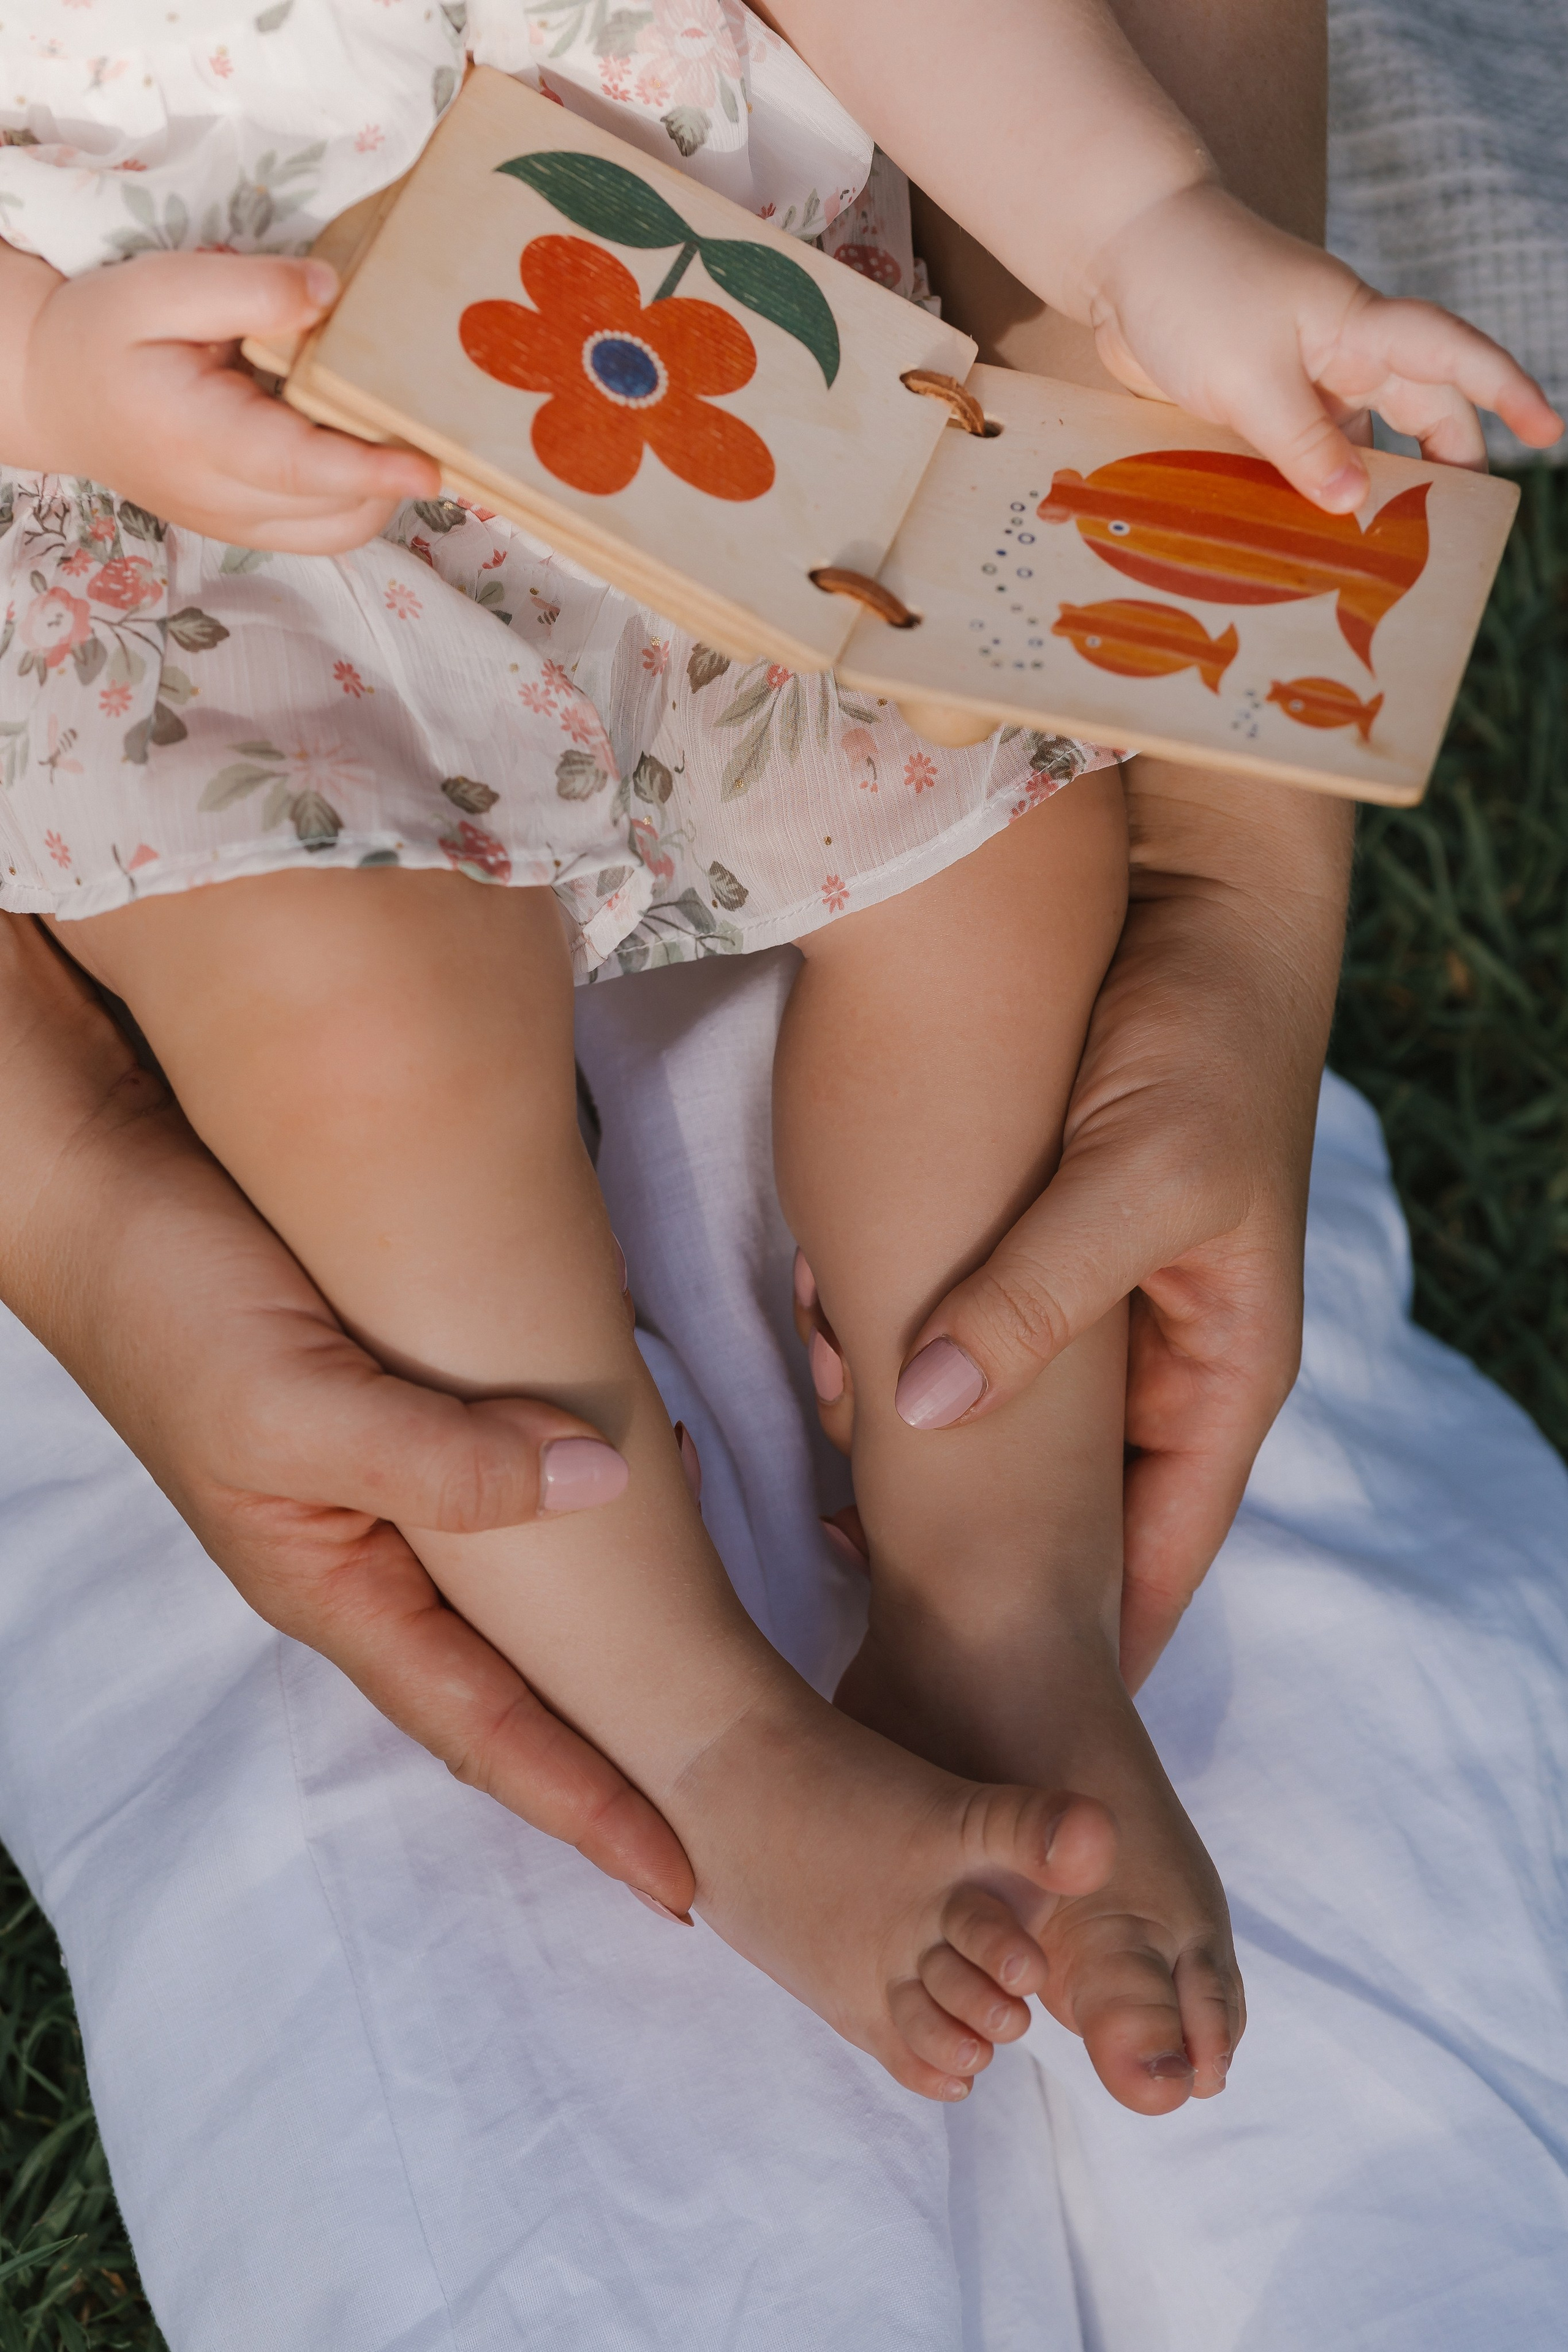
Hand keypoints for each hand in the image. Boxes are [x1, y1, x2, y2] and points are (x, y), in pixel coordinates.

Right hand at [0, 919, 694, 1915]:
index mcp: (336, 1586)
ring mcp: (385, 1485)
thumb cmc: (174, 1308)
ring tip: (704, 1680)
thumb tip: (596, 1486)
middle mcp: (369, 1554)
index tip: (683, 1884)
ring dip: (605, 1638)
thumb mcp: (296, 1403)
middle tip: (723, 1805)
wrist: (104, 1191)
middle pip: (510, 1685)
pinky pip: (513, 1484)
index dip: (583, 1804)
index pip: (484, 1729)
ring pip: (519, 1590)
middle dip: (609, 1753)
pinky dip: (584, 1501)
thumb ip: (435, 1458)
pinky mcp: (403, 1407)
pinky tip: (648, 1481)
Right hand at [8, 249, 437, 550]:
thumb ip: (247, 290)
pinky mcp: (252, 529)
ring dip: (379, 485)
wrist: (57, 394)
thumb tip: (331, 296)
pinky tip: (354, 438)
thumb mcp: (158, 287)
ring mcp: (239, 526)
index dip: (368, 469)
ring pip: (340, 530)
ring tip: (381, 418)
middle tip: (414, 405)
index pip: (298, 467)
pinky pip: (326, 528)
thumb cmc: (104, 334)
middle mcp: (223, 501)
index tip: (428, 468)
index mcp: (197, 438)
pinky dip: (357, 493)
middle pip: (337, 509)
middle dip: (389, 468)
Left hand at [797, 764, 1352, 1691]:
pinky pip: (969, 1338)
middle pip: (1078, 1515)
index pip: (1158, 1554)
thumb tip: (921, 1415)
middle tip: (884, 1643)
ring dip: (930, 1466)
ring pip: (1007, 1429)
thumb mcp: (1134, 1178)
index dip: (1092, 1645)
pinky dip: (908, 1363)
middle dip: (989, 1572)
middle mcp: (1157, 1360)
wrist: (1193, 899)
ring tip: (837, 1535)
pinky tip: (832, 1375)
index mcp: (1218, 1376)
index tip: (1005, 1733)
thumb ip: (1035, 1298)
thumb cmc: (1202, 1041)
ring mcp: (1097, 1304)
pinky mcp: (1037, 1242)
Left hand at [1086, 181, 1562, 508]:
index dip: (1505, 392)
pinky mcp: (1255, 402)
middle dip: (1442, 468)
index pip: (1453, 356)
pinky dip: (1304, 493)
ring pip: (1354, 444)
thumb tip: (1351, 504)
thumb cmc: (1194, 289)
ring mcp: (1299, 379)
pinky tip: (1302, 538)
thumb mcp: (1249, 376)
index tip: (1546, 430)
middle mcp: (1339, 354)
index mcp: (1358, 328)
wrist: (1120, 255)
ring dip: (1365, 492)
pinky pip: (1297, 454)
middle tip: (1453, 532)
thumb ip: (1300, 444)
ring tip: (1375, 557)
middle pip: (1416, 414)